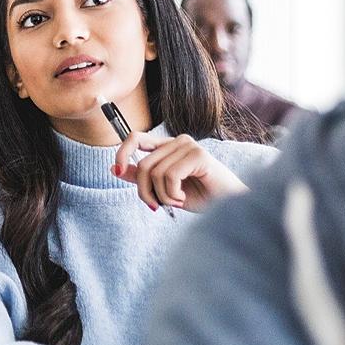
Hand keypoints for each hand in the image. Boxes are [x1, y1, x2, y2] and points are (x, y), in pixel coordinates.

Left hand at [113, 132, 246, 212]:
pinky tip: (184, 198)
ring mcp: (188, 145)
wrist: (229, 207)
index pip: (135, 138)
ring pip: (154, 172)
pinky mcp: (197, 154)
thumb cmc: (201, 197)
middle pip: (143, 164)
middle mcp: (178, 141)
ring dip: (162, 195)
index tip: (115, 171)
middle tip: (156, 205)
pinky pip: (169, 175)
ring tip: (177, 201)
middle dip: (144, 190)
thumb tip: (115, 168)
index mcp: (169, 146)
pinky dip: (172, 193)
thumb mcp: (164, 189)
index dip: (122, 152)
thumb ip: (142, 177)